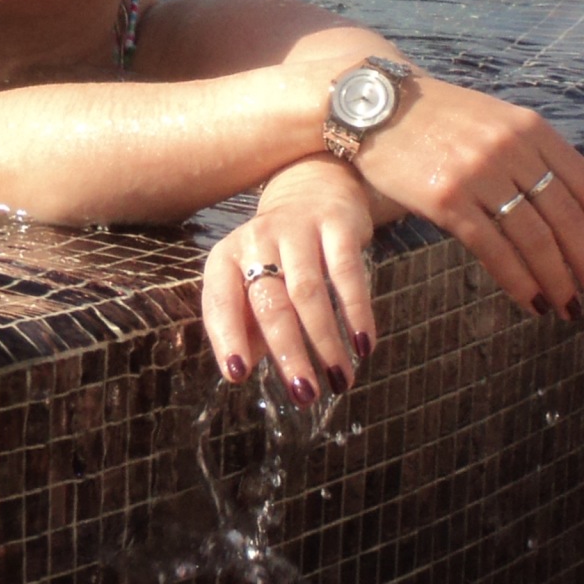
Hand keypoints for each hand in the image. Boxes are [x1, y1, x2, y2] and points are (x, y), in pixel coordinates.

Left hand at [203, 158, 376, 400]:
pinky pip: (347, 274)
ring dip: (324, 341)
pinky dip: (356, 313)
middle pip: (270, 304)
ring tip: (340, 380)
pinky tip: (363, 346)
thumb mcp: (251, 282)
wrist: (313, 189)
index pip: (220, 301)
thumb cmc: (276, 255)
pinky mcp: (336, 226)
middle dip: (288, 352)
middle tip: (305, 394)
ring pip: (307, 293)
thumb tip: (245, 371)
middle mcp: (256, 241)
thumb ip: (246, 323)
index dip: (227, 338)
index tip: (237, 376)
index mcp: (225, 257)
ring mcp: (296, 230)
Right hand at [351, 75, 583, 318]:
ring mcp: (477, 172)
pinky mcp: (444, 196)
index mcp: (532, 130)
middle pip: (568, 219)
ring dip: (559, 280)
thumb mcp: (496, 123)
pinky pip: (492, 247)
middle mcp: (510, 148)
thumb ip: (534, 157)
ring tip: (571, 310)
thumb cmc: (437, 121)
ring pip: (535, 238)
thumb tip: (577, 213)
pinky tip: (532, 301)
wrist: (370, 103)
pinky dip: (519, 280)